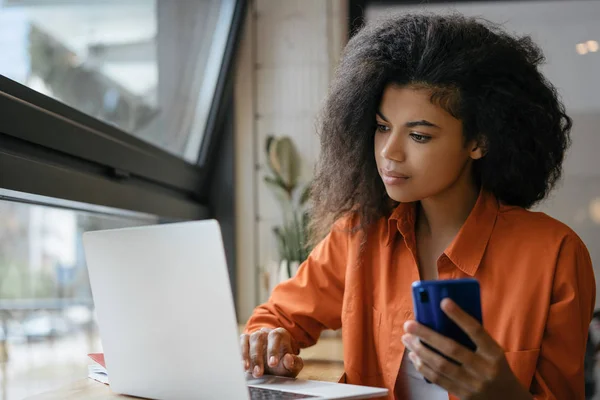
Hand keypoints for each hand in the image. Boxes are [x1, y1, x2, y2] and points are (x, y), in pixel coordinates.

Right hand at [240, 327, 303, 377]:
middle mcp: (266, 332)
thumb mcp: (292, 366)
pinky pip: (242, 343)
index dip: (273, 349)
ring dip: (248, 356)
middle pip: (259, 337)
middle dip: (258, 356)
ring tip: (250, 371)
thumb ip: (294, 364)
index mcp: (280, 334)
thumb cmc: (283, 364)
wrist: (274, 365)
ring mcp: (255, 335)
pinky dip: (242, 354)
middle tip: (259, 372)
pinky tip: (244, 367)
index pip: (275, 336)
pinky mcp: (246, 341)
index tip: (272, 364)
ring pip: (250, 339)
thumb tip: (289, 358)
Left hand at [402, 299, 531, 399]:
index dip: (460, 316)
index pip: (477, 331)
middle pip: (452, 349)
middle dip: (427, 335)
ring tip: (407, 339)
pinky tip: (414, 356)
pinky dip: (423, 366)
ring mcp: (473, 384)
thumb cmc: (495, 368)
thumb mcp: (492, 352)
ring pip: (441, 365)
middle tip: (409, 324)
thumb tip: (443, 317)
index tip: (443, 302)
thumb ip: (474, 339)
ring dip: (420, 351)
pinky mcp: (463, 395)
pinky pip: (438, 379)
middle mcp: (485, 369)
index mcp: (494, 353)